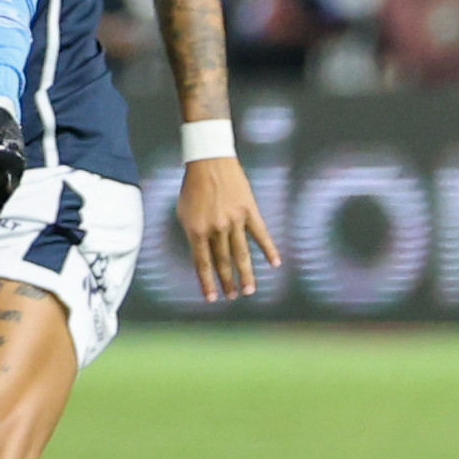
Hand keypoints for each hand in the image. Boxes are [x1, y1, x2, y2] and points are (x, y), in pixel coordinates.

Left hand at [176, 155, 279, 301]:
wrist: (209, 159)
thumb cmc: (192, 186)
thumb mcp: (184, 212)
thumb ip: (193, 235)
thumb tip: (202, 255)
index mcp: (197, 230)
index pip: (202, 264)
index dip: (207, 283)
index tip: (212, 299)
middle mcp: (216, 228)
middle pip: (223, 262)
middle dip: (227, 282)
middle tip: (232, 297)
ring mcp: (235, 220)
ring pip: (242, 254)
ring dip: (246, 275)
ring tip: (249, 291)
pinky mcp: (249, 210)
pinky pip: (261, 234)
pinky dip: (269, 249)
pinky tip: (275, 263)